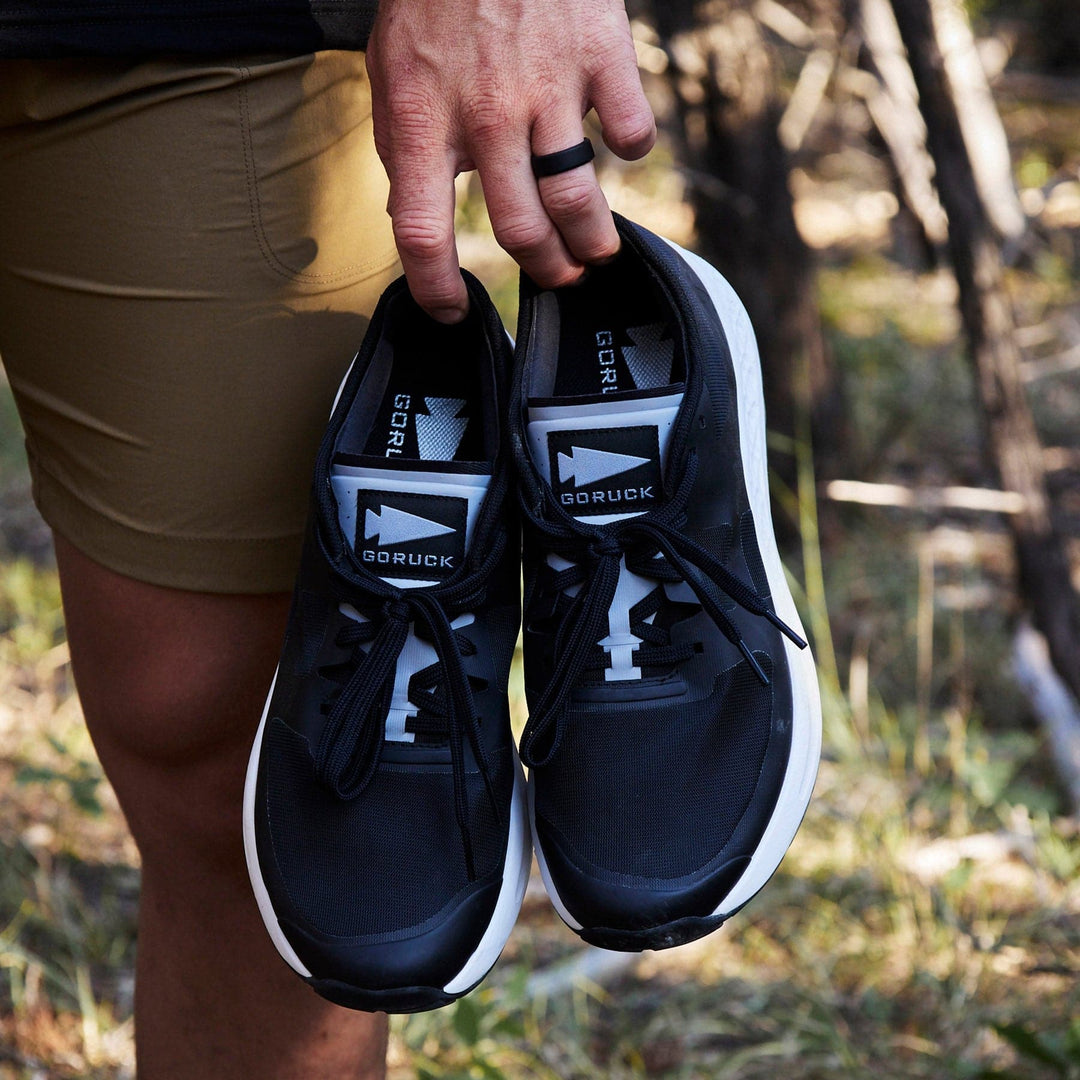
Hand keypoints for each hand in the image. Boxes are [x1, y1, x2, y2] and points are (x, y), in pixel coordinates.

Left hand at [366, 0, 655, 321]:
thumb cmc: (434, 1)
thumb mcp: (393, 74)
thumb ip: (405, 150)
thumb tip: (409, 222)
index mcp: (425, 120)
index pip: (422, 232)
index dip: (435, 288)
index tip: (452, 310)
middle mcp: (488, 115)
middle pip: (519, 230)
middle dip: (542, 269)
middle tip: (556, 275)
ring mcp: (548, 89)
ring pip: (578, 199)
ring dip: (593, 241)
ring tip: (596, 252)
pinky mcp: (600, 58)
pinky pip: (631, 133)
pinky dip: (632, 150)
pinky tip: (620, 147)